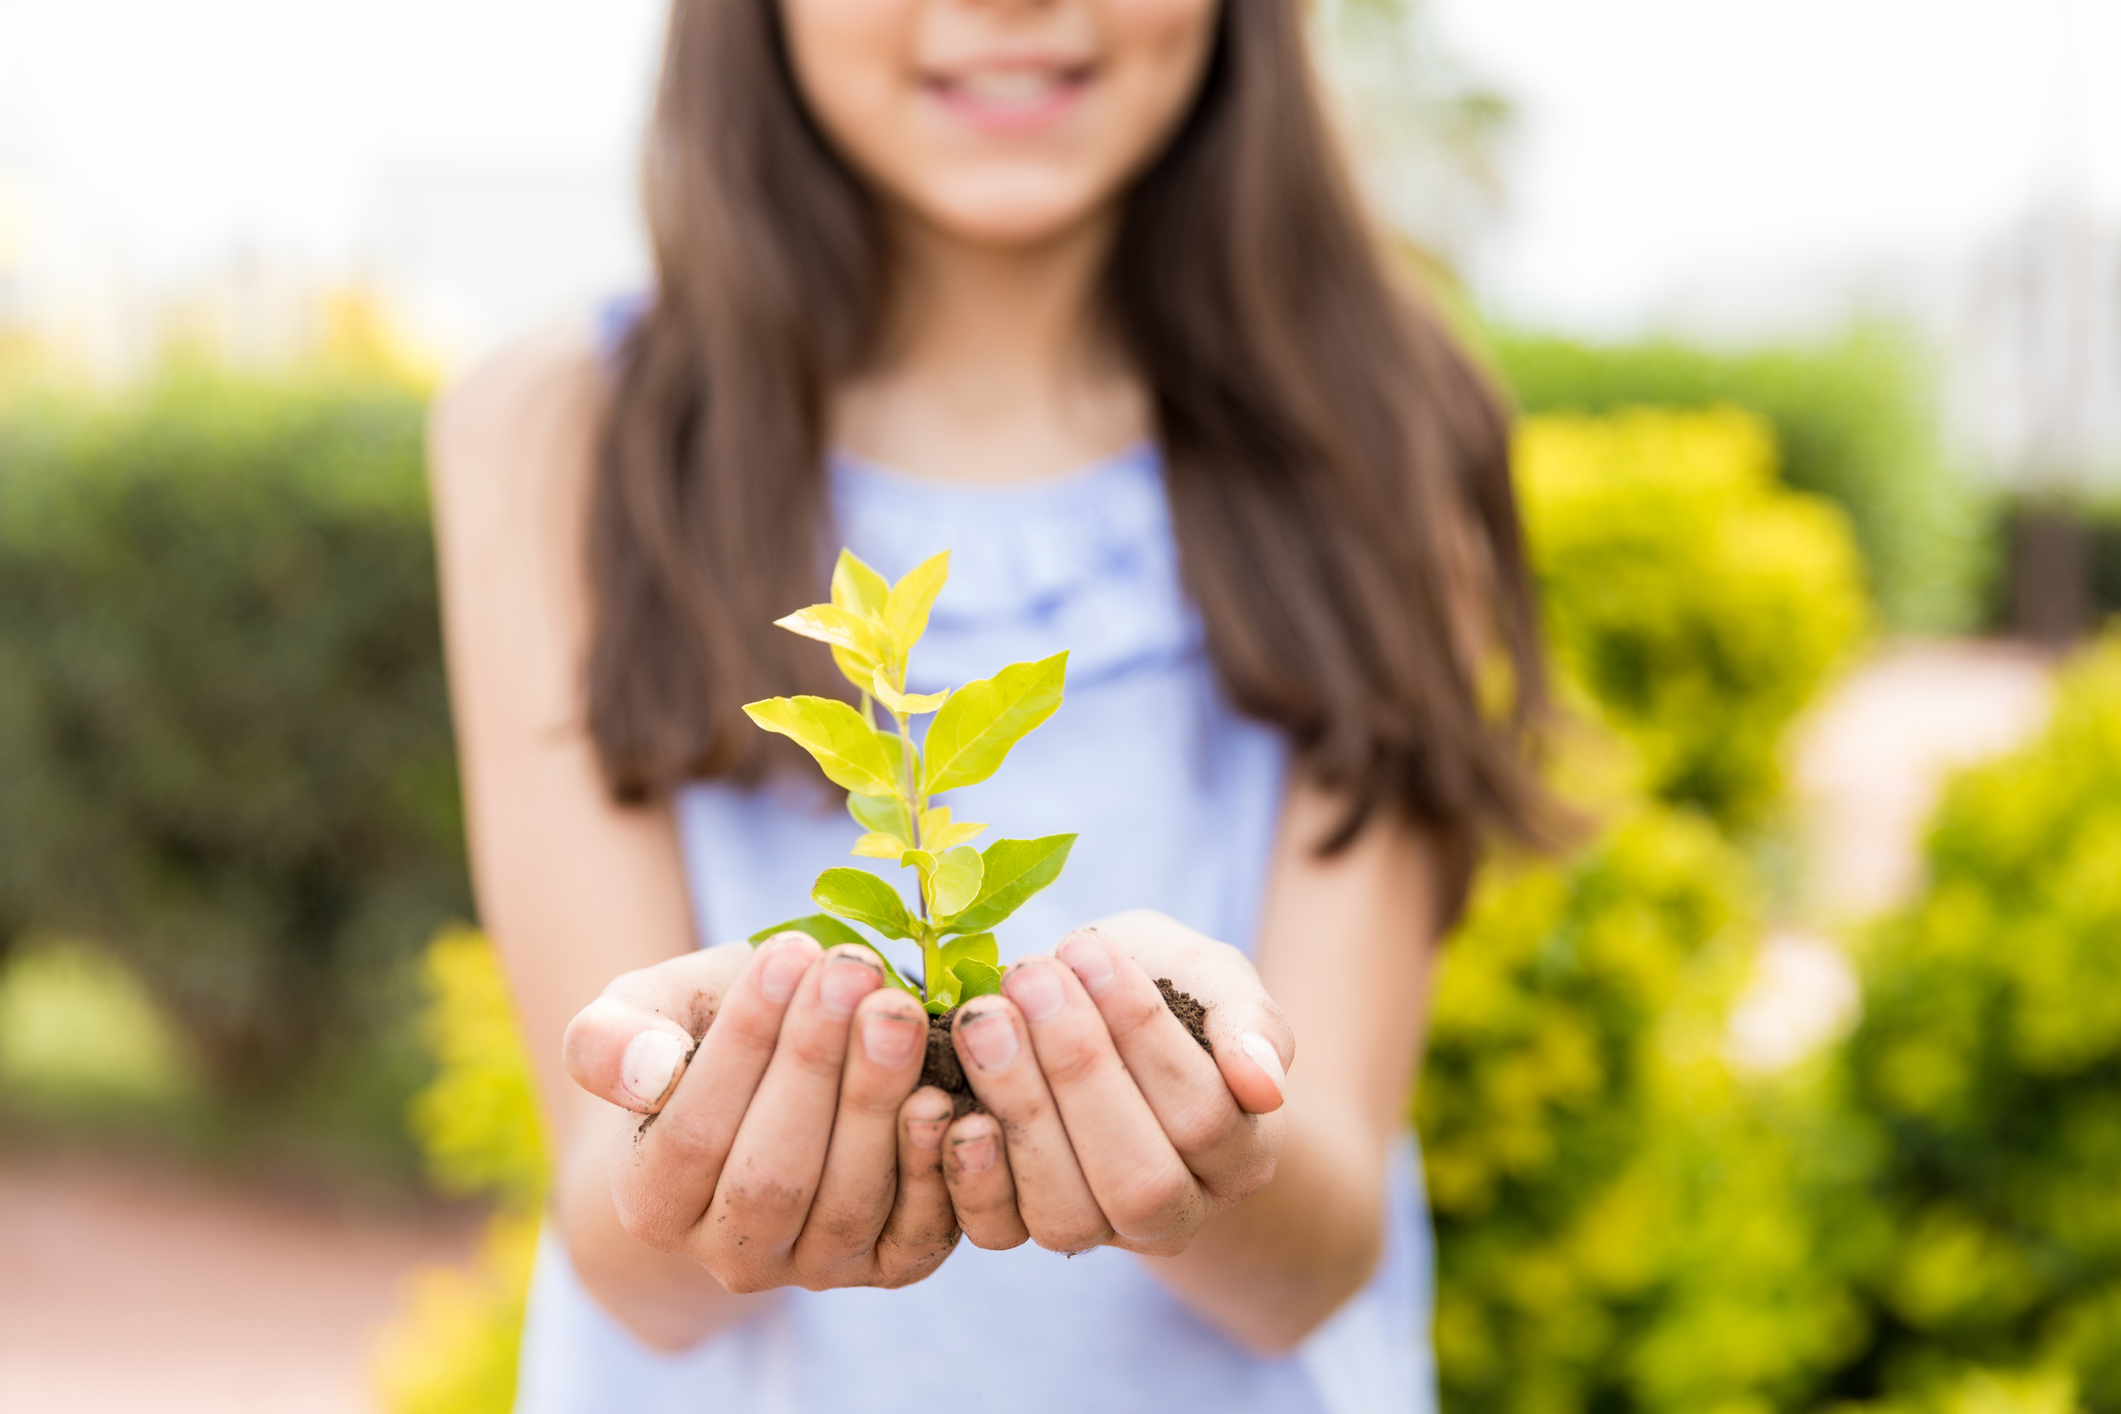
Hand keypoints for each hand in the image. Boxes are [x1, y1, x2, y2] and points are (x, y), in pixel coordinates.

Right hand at [562, 934, 959, 1291]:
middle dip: (816, 1064)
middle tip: (854, 969)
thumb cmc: (705, 1031)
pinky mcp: (892, 1263)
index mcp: (655, 1203)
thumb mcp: (647, 1012)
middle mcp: (732, 1257)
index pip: (693, 1134)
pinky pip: (916, 1233)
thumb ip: (611, 1037)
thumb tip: (644, 1070)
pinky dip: (933, 1166)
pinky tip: (942, 1092)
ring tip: (897, 1010)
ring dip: (877, 1100)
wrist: (778, 1077)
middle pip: (773, 1175)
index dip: (743, 1043)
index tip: (788, 951)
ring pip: (847, 1202)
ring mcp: (816, 1266)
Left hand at [939, 910, 1292, 1256]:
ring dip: (1019, 1109)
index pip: (1203, 1113)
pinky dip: (967, 1171)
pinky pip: (996, 1231)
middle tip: (1029, 979)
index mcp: (1240, 1154)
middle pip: (1140, 1179)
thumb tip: (1265, 1084)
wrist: (1095, 1013)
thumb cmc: (1164, 988)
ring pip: (1067, 1214)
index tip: (1087, 948)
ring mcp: (1099, 1231)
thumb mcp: (1213, 979)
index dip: (1143, 1033)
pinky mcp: (1023, 1229)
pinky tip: (944, 1095)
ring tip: (984, 1017)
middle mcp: (1177, 1213)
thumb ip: (1249, 1021)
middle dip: (1078, 1072)